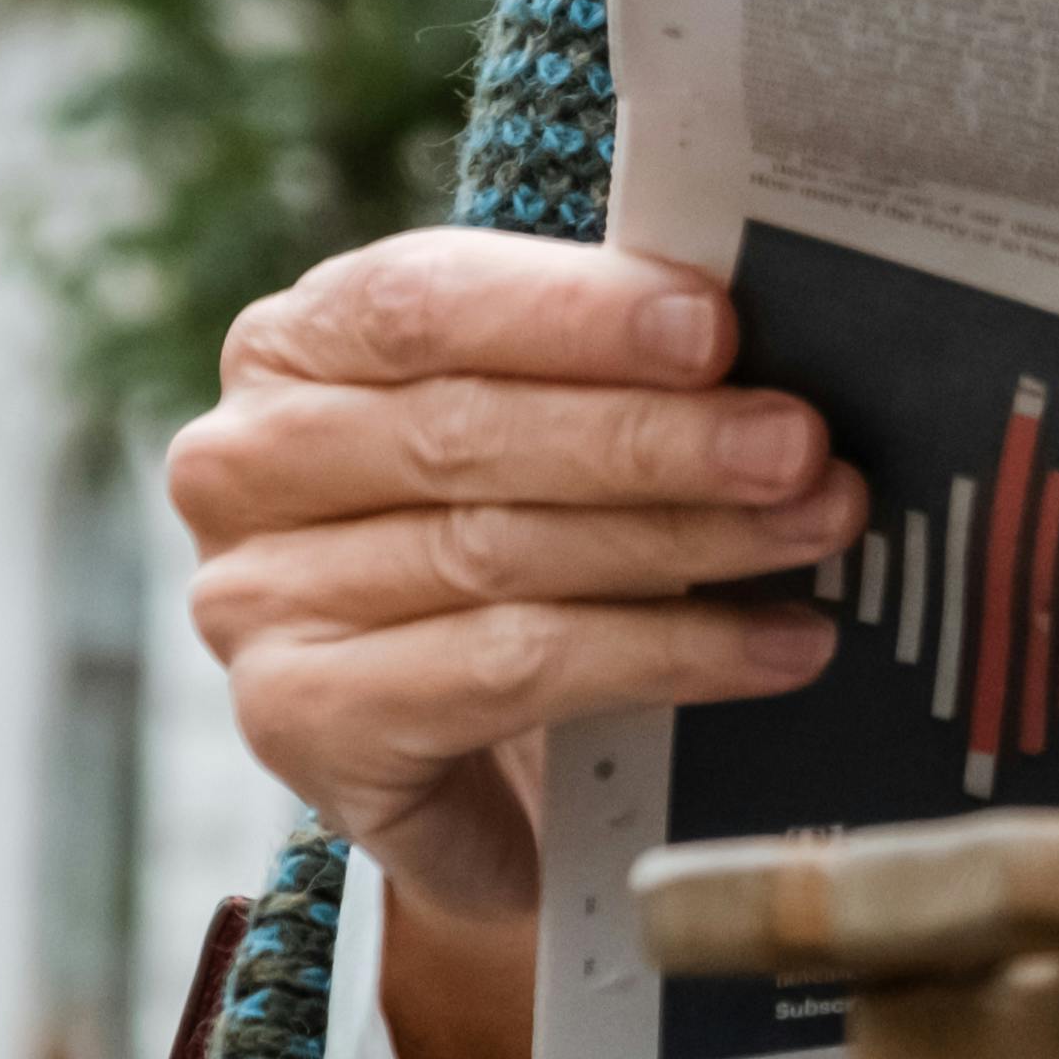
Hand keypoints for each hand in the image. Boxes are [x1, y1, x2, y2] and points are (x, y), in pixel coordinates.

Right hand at [168, 228, 857, 933]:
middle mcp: (241, 464)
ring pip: (499, 555)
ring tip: (816, 530)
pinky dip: (665, 656)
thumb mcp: (538, 418)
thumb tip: (757, 335)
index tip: (719, 326)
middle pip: (469, 432)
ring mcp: (254, 603)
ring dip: (687, 542)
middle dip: (659, 437)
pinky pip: (510, 671)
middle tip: (803, 446)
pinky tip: (773, 647)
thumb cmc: (511, 536)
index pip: (424, 301)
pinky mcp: (302, 725)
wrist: (471, 757)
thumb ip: (601, 361)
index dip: (577, 312)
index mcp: (291, 343)